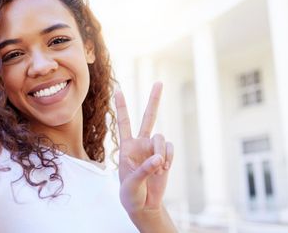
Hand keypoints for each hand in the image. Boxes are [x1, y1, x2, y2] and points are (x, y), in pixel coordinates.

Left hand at [115, 82, 173, 216]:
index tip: (118, 89)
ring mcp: (154, 149)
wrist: (144, 205)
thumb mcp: (131, 184)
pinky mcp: (165, 156)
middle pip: (148, 117)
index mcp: (126, 146)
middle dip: (154, 100)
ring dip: (161, 152)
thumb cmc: (131, 194)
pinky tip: (164, 169)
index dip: (121, 106)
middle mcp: (141, 143)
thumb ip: (143, 169)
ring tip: (158, 168)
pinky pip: (170, 148)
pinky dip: (168, 158)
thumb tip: (158, 158)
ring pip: (161, 137)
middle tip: (159, 82)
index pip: (123, 122)